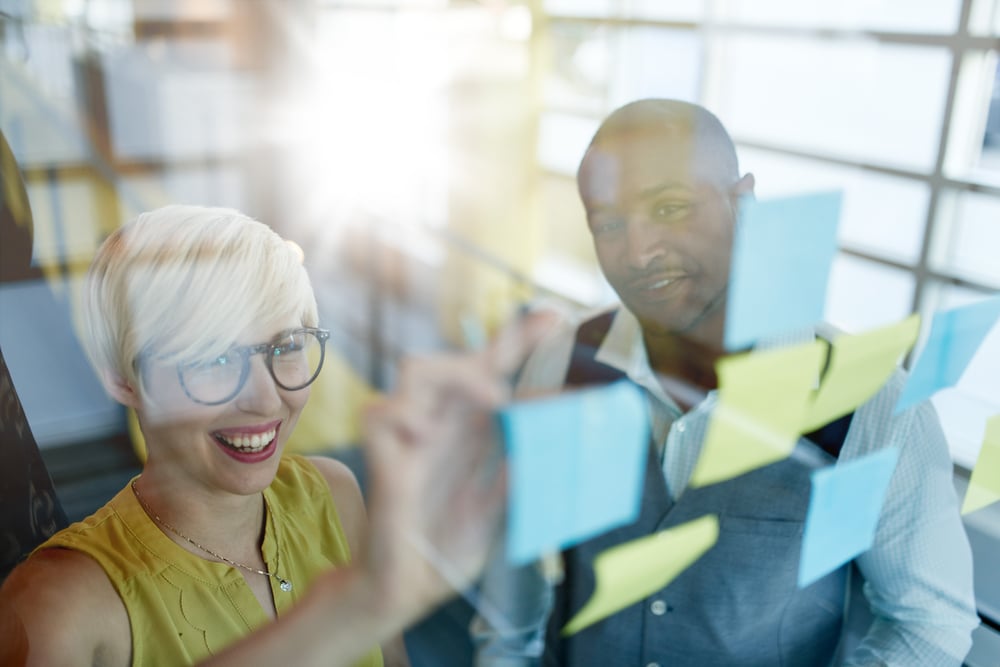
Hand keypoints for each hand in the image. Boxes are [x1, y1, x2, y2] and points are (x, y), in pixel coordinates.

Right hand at [360, 312, 558, 618]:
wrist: (405, 590)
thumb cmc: (447, 550)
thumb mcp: (499, 514)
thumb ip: (521, 482)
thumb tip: (553, 448)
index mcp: (471, 432)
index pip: (493, 372)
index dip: (519, 340)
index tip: (555, 317)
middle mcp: (441, 424)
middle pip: (457, 358)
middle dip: (492, 352)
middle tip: (512, 389)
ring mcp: (409, 435)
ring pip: (418, 368)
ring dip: (455, 375)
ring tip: (489, 401)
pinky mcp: (384, 455)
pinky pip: (381, 412)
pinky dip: (405, 416)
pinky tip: (424, 439)